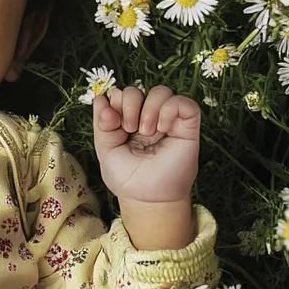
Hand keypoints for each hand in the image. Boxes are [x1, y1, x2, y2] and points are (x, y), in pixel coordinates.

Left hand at [91, 84, 200, 206]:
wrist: (146, 199)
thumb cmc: (126, 177)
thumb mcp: (106, 148)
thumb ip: (102, 124)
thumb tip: (100, 99)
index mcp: (127, 119)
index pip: (122, 94)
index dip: (116, 100)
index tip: (112, 121)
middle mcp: (148, 117)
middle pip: (139, 89)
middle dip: (130, 103)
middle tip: (129, 128)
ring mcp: (168, 121)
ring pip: (162, 91)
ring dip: (149, 107)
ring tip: (147, 131)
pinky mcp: (188, 128)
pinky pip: (186, 103)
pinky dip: (171, 109)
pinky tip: (162, 127)